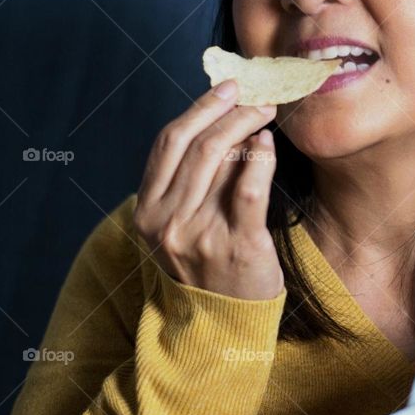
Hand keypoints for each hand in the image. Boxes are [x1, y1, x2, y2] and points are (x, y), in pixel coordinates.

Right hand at [134, 80, 283, 299]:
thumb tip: (218, 120)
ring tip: (265, 114)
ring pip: (220, 160)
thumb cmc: (207, 265)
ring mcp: (200, 235)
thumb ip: (189, 181)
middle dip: (228, 111)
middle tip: (254, 96)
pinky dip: (260, 158)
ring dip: (246, 127)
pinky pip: (249, 188)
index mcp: (147, 212)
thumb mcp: (180, 224)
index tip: (224, 89)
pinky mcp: (238, 246)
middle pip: (196, 145)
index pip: (168, 143)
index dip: (198, 109)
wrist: (224, 326)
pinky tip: (267, 144)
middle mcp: (167, 222)